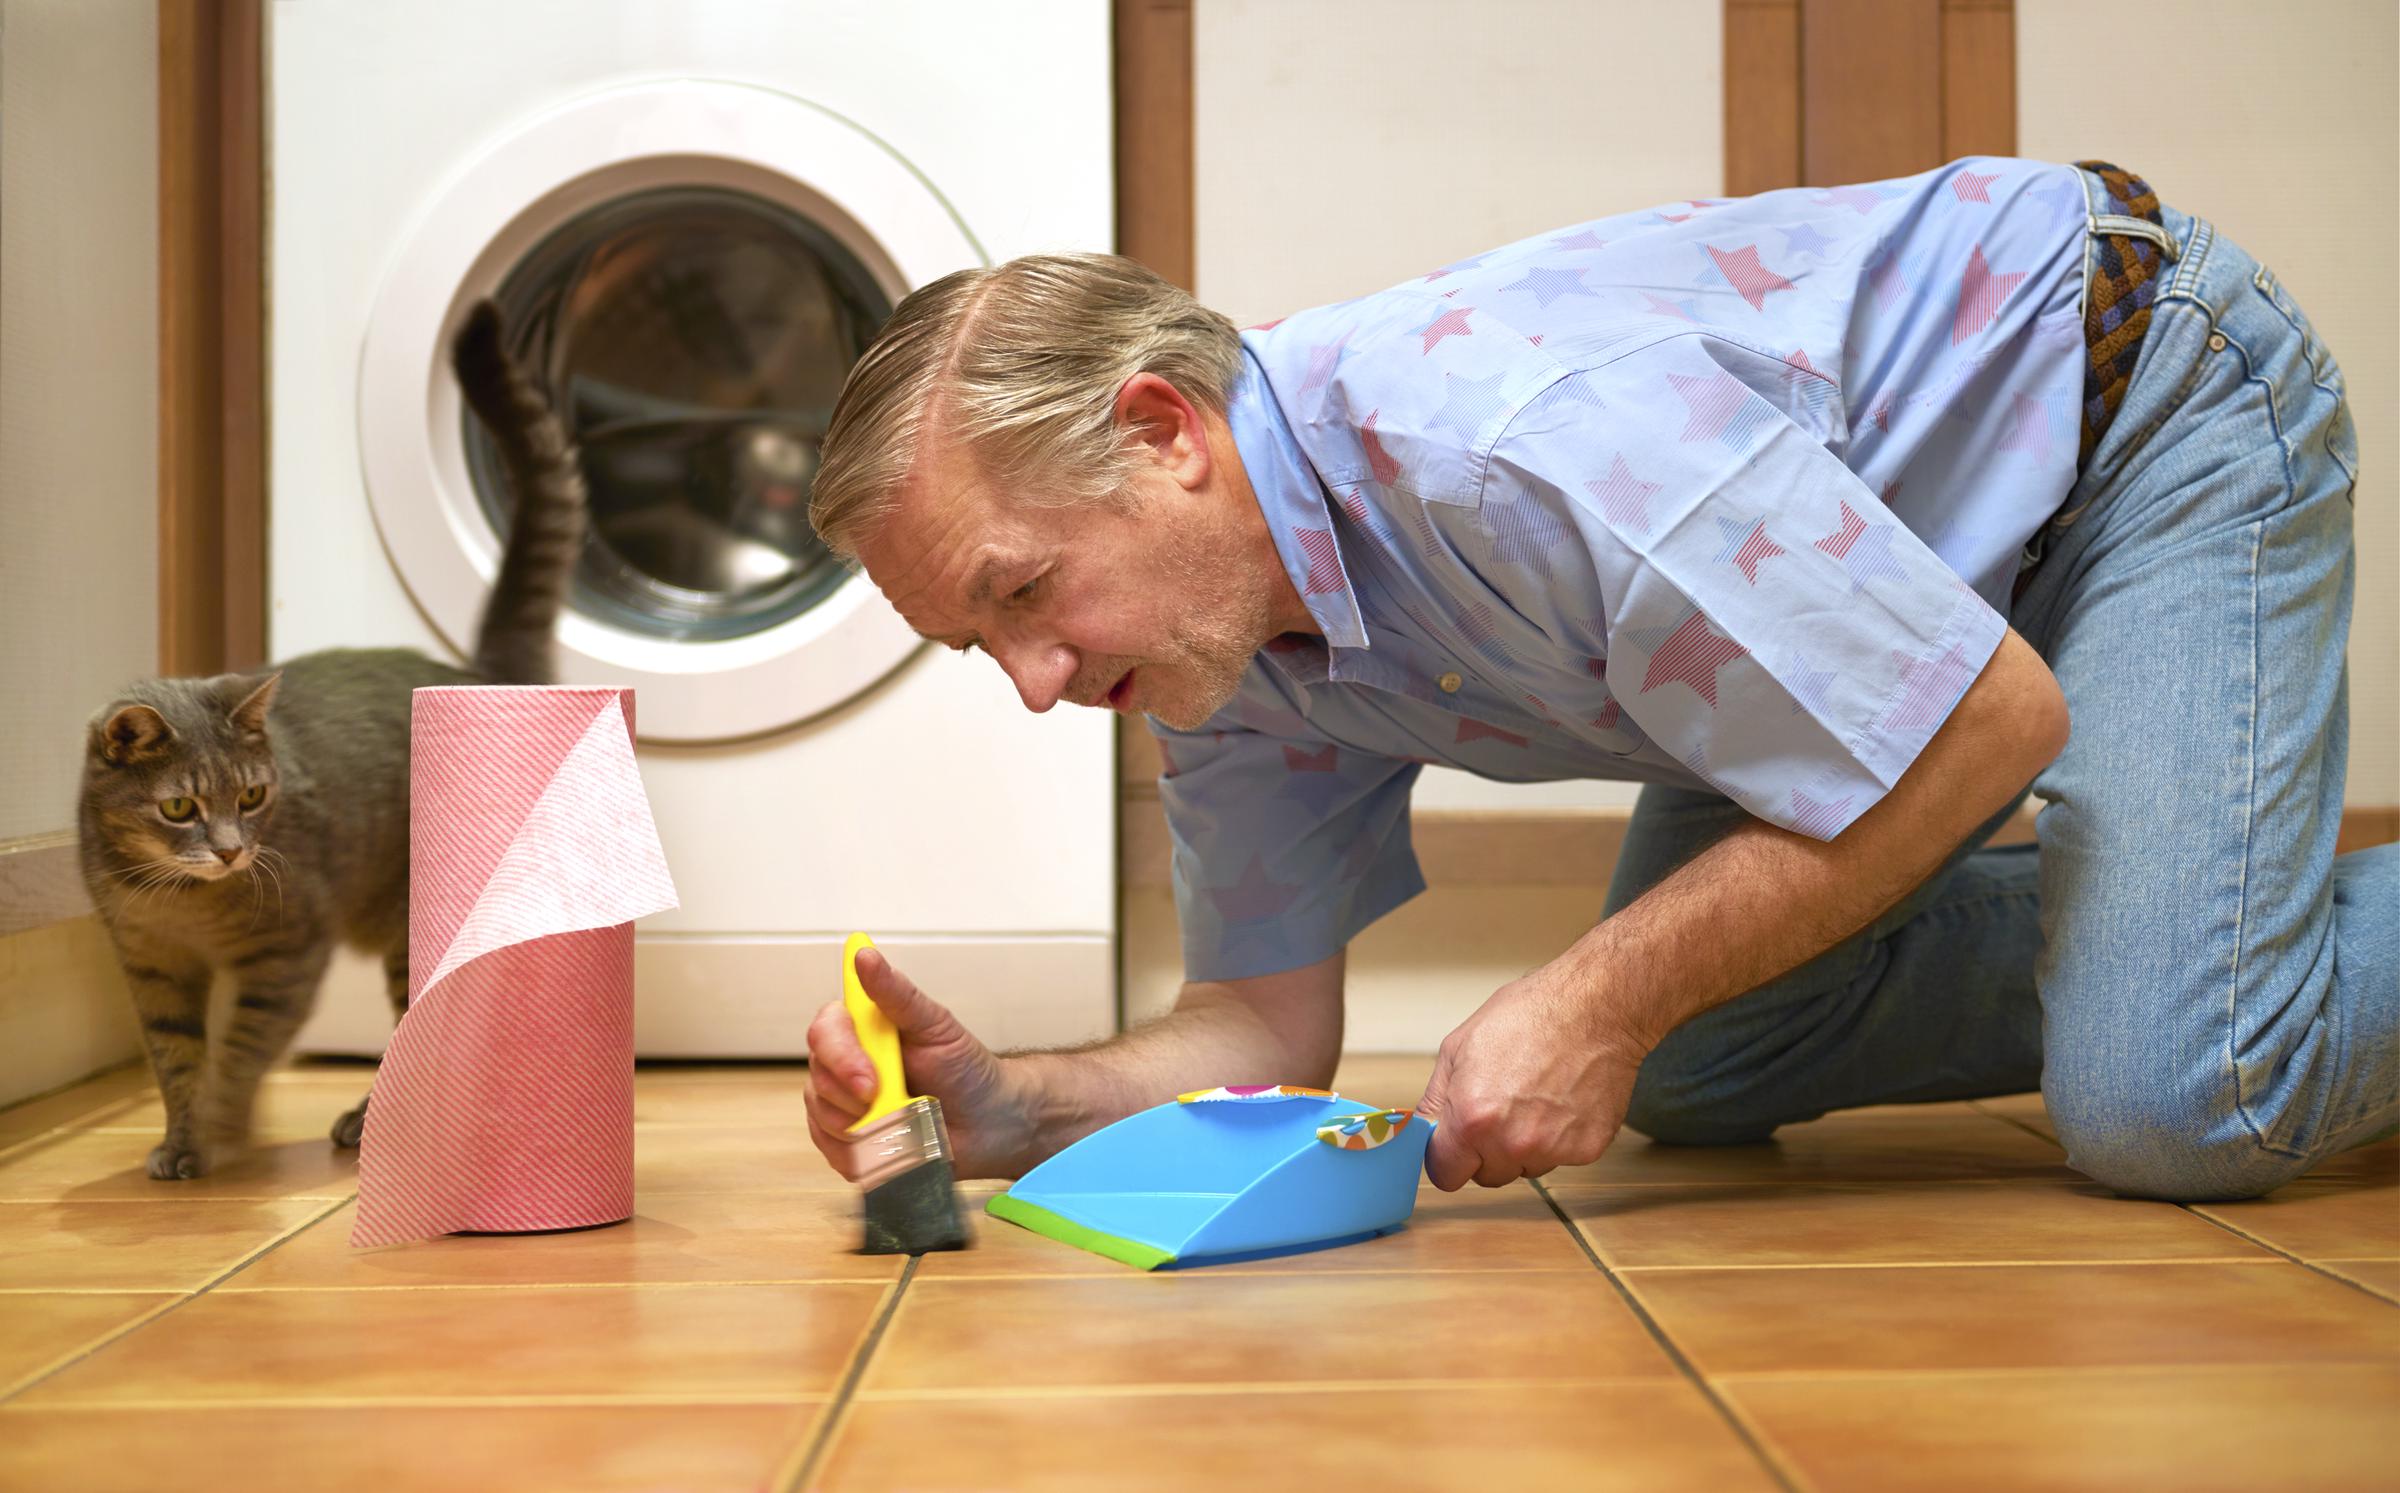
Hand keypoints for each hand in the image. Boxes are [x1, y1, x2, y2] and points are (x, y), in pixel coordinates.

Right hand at [804, 946, 1035, 1179]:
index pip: (823, 1033)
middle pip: (818, 1080)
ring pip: (822, 1119)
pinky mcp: (849, 1144)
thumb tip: (865, 955)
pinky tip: (892, 1145)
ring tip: (906, 1123)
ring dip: (864, 1129)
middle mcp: (844, 1065)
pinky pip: (835, 1153)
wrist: (990, 1123)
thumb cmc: (966, 1069)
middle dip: (854, 1100)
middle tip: (897, 1105)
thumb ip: (897, 993)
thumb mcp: (936, 1025)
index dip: (840, 1058)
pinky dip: (864, 1155)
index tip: (869, 1081)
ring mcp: (843, 1106)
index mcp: (861, 1030)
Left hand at [1415, 967, 1647, 1189]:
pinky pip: (1560, 1158)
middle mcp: (1511, 1143)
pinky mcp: (1586, 1150)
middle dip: (1485, 1151)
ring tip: (1535, 1097)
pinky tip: (1562, 1100)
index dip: (1448, 1157)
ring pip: (1524, 1168)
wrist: (1594, 1009)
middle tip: (1500, 1107)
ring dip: (1523, 1145)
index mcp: (1471, 1120)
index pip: (1445, 1175)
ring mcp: (1551, 1150)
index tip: (1455, 1145)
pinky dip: (1559, 1137)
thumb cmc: (1529, 1016)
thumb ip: (1436, 1100)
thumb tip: (1424, 1132)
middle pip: (1486, 1176)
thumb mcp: (1458, 1047)